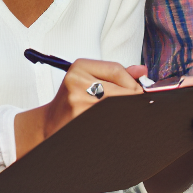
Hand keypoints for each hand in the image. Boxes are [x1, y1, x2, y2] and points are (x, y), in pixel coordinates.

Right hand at [14, 59, 145, 156]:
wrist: (50, 123)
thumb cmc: (72, 100)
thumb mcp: (89, 79)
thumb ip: (116, 74)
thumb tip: (142, 70)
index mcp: (80, 67)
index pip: (116, 70)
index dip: (132, 82)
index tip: (139, 91)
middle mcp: (77, 82)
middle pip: (119, 89)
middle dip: (133, 99)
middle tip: (137, 106)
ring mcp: (77, 101)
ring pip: (117, 105)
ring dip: (126, 111)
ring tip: (123, 114)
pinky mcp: (79, 119)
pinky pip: (110, 121)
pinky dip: (117, 124)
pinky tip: (114, 125)